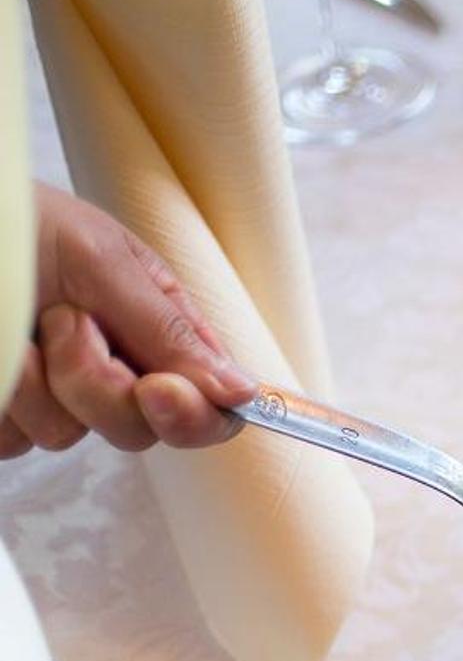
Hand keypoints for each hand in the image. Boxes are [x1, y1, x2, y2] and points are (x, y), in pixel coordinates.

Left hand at [1, 183, 255, 457]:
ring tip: (15, 323)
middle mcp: (111, 370)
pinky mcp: (5, 416)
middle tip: (62, 323)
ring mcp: (53, 397)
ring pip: (66, 436)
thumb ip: (167, 329)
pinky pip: (12, 441)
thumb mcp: (98, 257)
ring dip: (35, 381)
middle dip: (98, 385)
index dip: (197, 414)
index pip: (210, 404)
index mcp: (154, 330)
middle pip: (140, 429)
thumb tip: (242, 392)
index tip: (161, 392)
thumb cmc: (12, 218)